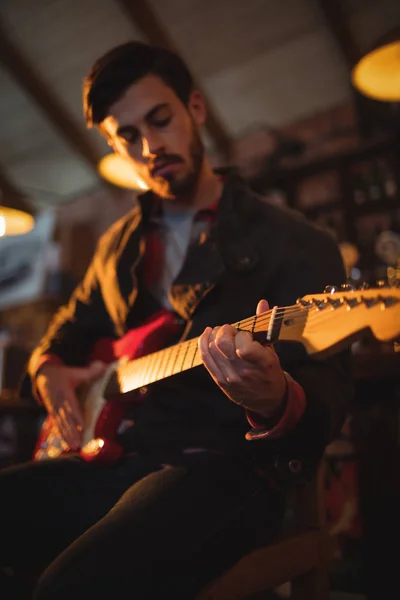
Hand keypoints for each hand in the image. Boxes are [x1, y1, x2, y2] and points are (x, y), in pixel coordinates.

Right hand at [36, 361, 105, 449]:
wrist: (43, 376)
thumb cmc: (62, 375)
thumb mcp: (75, 371)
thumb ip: (90, 371)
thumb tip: (103, 366)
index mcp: (65, 393)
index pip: (72, 406)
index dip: (77, 416)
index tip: (83, 425)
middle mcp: (59, 403)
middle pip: (66, 419)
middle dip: (73, 432)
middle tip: (79, 443)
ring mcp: (55, 410)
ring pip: (62, 425)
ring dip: (68, 436)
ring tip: (74, 446)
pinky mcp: (53, 414)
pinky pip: (57, 426)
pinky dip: (62, 435)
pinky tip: (67, 443)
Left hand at [198, 300, 286, 416]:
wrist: (267, 400)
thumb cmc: (270, 371)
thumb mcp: (272, 350)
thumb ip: (264, 326)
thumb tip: (263, 303)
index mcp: (261, 363)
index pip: (243, 346)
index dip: (242, 335)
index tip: (247, 335)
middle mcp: (243, 372)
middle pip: (222, 344)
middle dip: (225, 331)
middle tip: (231, 331)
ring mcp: (229, 377)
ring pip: (211, 349)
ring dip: (213, 335)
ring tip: (220, 332)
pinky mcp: (219, 380)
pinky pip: (205, 358)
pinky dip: (203, 343)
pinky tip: (207, 334)